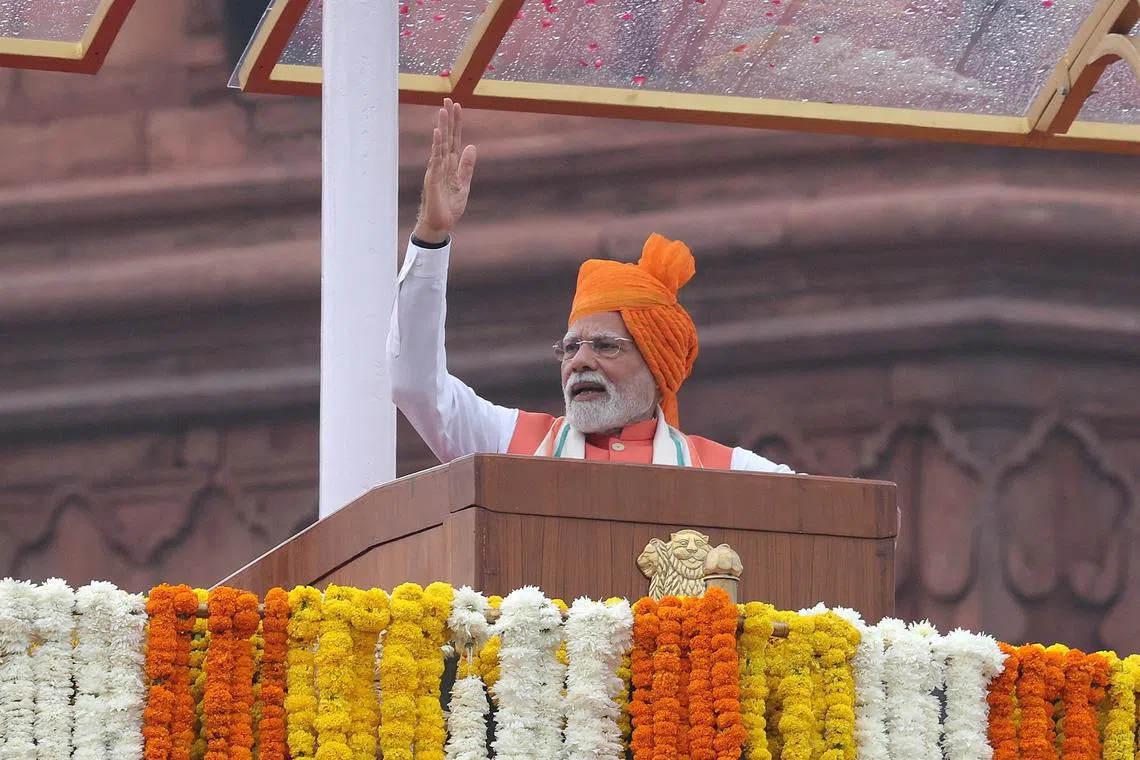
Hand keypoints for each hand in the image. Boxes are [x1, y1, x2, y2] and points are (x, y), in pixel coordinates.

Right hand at [413, 98, 476, 243]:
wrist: (441, 225)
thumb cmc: (449, 206)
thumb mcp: (464, 184)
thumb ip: (467, 166)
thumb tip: (472, 146)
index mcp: (451, 165)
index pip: (454, 140)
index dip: (456, 124)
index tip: (457, 106)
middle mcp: (442, 164)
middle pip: (446, 137)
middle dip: (448, 119)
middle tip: (448, 99)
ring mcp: (436, 170)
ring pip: (440, 145)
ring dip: (442, 127)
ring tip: (442, 111)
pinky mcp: (433, 179)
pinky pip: (435, 160)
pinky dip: (436, 146)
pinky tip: (438, 134)